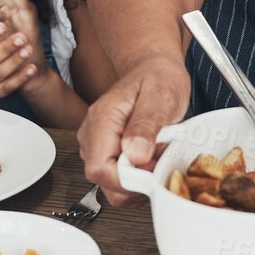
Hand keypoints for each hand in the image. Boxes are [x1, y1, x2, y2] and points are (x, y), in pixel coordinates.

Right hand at [75, 54, 191, 208]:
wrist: (155, 68)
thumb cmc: (158, 77)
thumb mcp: (160, 95)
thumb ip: (146, 125)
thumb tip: (135, 155)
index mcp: (102, 120)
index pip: (100, 169)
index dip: (128, 179)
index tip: (153, 169)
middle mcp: (93, 135)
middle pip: (106, 182)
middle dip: (138, 180)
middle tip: (161, 156)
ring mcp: (99, 146)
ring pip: (114, 186)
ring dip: (141, 178)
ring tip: (157, 152)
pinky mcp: (108, 153)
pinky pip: (121, 180)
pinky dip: (140, 176)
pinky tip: (152, 157)